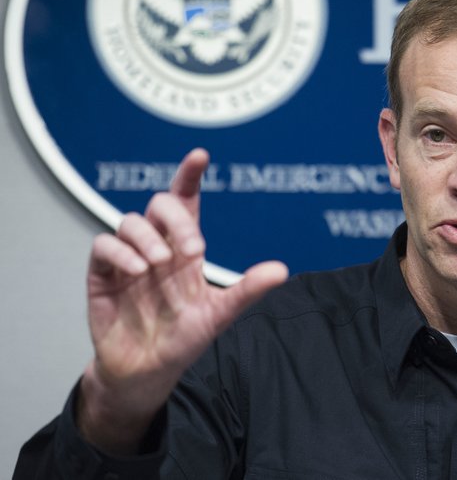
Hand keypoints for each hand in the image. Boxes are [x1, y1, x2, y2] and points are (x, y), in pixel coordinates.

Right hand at [77, 149, 287, 453]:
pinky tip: (138, 270)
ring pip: (129, 221)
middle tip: (194, 250)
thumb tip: (283, 270)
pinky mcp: (103, 274)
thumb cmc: (184, 338)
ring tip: (160, 265)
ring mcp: (128, 258)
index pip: (186, 202)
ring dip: (148, 237)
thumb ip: (247, 290)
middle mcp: (157, 245)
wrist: (149, 371)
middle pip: (160, 205)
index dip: (190, 176)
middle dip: (177, 219)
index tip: (200, 156)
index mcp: (185, 248)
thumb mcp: (220, 313)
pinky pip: (103, 245)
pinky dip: (120, 252)